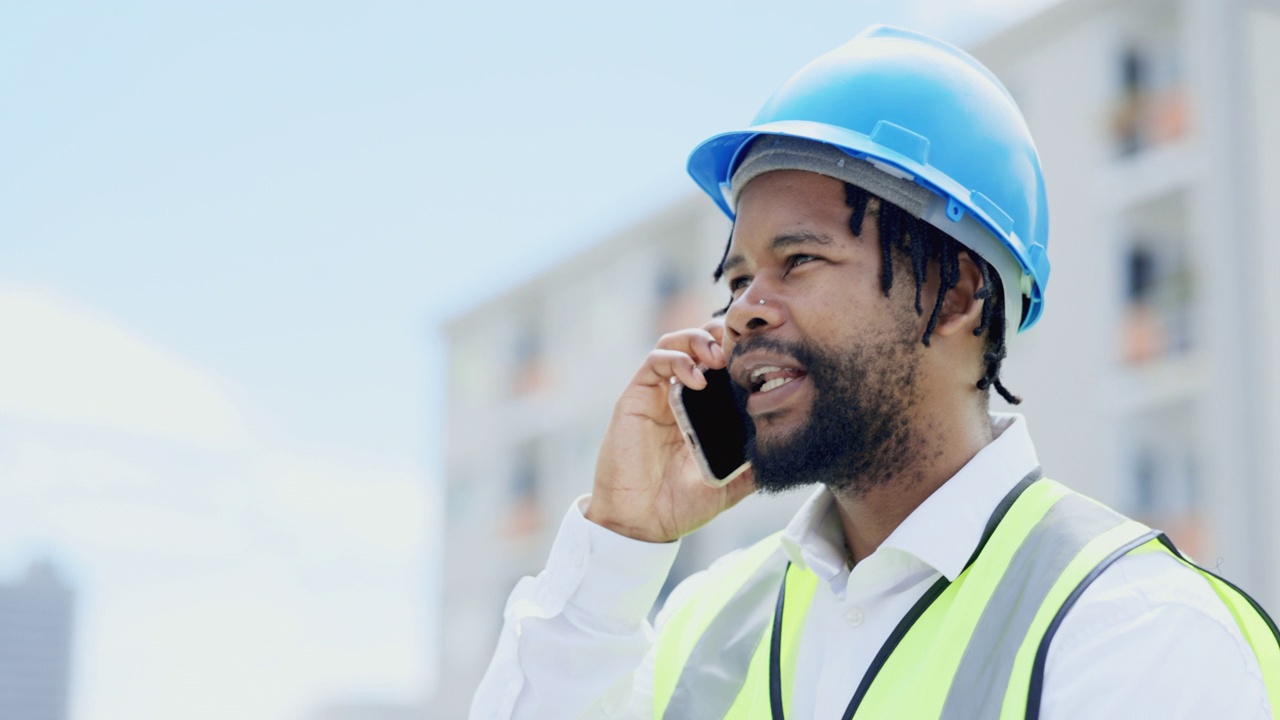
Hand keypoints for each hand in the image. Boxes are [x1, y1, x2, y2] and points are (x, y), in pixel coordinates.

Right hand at [586, 320, 755, 542]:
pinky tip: (697, 378)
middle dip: (719, 336)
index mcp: (701, 412)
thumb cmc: (680, 505)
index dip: (737, 351)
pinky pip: (654, 362)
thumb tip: (787, 455)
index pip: (719, 365)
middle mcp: (678, 397)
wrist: (642, 523)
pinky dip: (677, 361)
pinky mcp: (636, 397)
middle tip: (739, 347)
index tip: (761, 355)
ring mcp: (656, 395)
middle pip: (697, 344)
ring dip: (697, 340)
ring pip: (674, 343)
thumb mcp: (730, 486)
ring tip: (718, 356)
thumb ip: (754, 468)